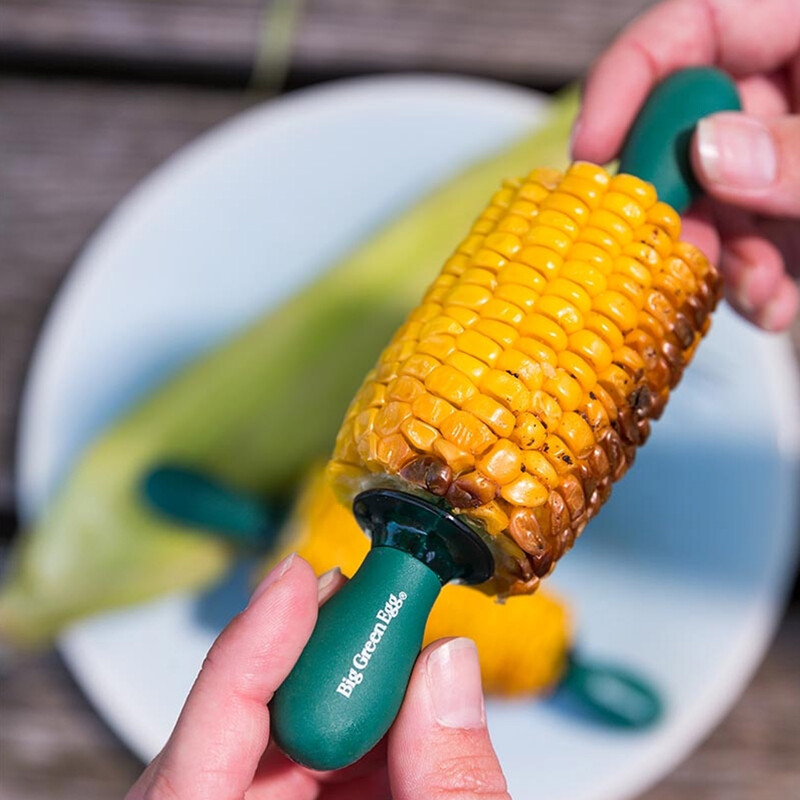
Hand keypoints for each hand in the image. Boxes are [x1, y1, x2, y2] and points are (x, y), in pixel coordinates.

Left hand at [125, 554, 509, 799]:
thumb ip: (449, 788)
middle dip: (314, 654)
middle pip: (242, 732)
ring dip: (350, 683)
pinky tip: (407, 703)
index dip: (244, 658)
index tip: (296, 582)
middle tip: (372, 596)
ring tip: (401, 635)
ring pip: (282, 738)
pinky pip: (316, 761)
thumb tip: (450, 667)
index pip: (192, 766)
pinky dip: (370, 727)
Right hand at [572, 0, 799, 330]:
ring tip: (753, 291)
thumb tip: (705, 153)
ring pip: (714, 201)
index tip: (592, 148)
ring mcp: (786, 156)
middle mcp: (787, 91)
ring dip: (719, 258)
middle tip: (674, 249)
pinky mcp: (795, 214)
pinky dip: (754, 284)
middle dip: (677, 201)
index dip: (629, 78)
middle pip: (689, 129)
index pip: (694, 25)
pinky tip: (774, 303)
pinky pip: (751, 243)